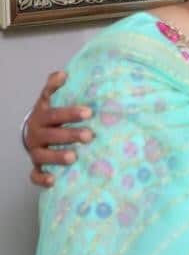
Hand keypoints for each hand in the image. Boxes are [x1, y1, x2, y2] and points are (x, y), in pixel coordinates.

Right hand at [26, 70, 92, 187]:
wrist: (32, 132)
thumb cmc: (48, 114)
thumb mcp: (48, 98)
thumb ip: (53, 86)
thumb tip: (63, 73)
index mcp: (42, 116)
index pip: (56, 114)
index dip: (70, 113)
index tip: (88, 112)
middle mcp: (37, 135)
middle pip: (53, 136)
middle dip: (71, 135)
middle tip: (90, 136)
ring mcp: (36, 151)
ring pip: (44, 156)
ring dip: (58, 157)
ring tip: (74, 158)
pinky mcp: (36, 166)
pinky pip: (35, 175)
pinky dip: (42, 179)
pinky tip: (53, 181)